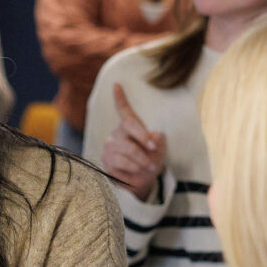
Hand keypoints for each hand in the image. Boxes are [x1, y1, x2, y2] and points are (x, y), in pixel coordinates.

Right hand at [101, 83, 166, 200]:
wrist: (142, 181)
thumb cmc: (151, 160)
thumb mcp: (160, 150)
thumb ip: (159, 140)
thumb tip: (155, 134)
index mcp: (130, 126)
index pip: (124, 111)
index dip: (120, 98)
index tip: (117, 84)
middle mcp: (117, 133)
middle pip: (130, 129)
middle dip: (145, 141)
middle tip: (154, 151)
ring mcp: (110, 146)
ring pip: (128, 149)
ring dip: (142, 160)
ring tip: (148, 166)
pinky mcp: (106, 160)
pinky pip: (122, 162)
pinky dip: (134, 168)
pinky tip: (137, 171)